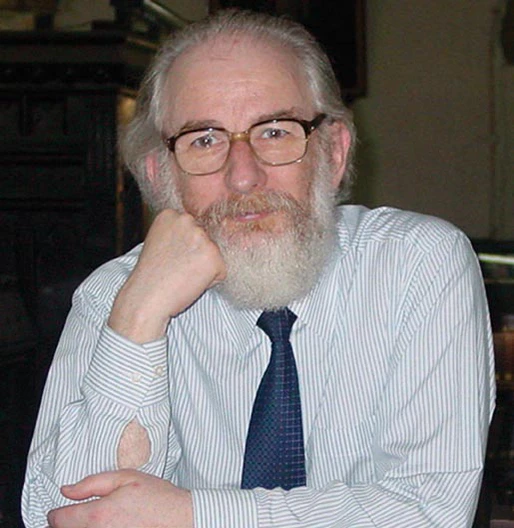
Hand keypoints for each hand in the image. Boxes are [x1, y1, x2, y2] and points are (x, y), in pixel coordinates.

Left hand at [47, 469, 192, 527]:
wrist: (179, 519)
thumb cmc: (156, 497)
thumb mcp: (125, 477)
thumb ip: (91, 483)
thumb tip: (67, 490)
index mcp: (97, 514)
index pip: (58, 520)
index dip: (57, 512)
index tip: (62, 509)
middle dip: (67, 523)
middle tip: (78, 514)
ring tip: (96, 520)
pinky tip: (108, 525)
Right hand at [109, 209, 226, 342]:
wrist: (145, 298)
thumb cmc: (152, 276)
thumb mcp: (160, 243)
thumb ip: (179, 234)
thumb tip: (209, 231)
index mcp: (171, 214)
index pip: (193, 227)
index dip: (184, 247)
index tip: (169, 256)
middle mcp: (187, 220)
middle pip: (206, 239)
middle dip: (196, 255)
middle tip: (175, 268)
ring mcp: (201, 237)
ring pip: (215, 254)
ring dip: (204, 268)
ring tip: (182, 275)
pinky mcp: (213, 256)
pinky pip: (221, 271)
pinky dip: (210, 281)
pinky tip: (190, 282)